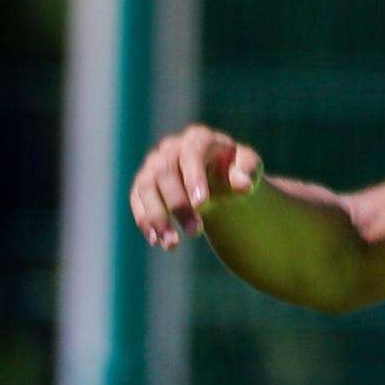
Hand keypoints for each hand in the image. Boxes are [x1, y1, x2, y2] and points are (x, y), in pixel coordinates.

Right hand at [128, 125, 265, 249]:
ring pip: (147, 187)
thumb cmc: (233, 170)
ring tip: (172, 245)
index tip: (201, 205)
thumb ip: (247, 171)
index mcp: (198, 139)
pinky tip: (156, 241)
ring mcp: (154, 164)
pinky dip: (144, 220)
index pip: (192, 153)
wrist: (216, 177)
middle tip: (195, 232)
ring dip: (157, 217)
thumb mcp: (247, 167)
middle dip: (178, 204)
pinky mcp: (143, 184)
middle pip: (166, 172)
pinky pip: (137, 200)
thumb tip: (243, 185)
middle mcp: (171, 148)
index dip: (194, 178)